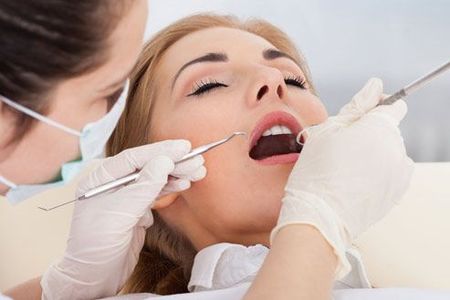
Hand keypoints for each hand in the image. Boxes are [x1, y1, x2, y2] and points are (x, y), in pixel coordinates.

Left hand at [41, 140, 205, 298]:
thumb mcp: (119, 214)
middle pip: (148, 166)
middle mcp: (114, 184)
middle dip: (173, 162)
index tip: (183, 147)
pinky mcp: (136, 211)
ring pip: (155, 178)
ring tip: (198, 170)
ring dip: (176, 174)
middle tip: (197, 159)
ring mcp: (126, 197)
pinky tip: (184, 184)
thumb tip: (164, 161)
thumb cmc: (96, 246)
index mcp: (101, 178)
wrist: (94, 277)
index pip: (135, 157)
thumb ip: (143, 187)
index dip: (161, 150)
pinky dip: (171, 188)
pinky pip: (156, 193)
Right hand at [271, 78, 413, 278]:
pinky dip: (378, 172)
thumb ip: (356, 105)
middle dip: (369, 132)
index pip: (394, 105)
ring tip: (345, 168)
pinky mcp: (397, 193)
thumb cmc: (316, 172)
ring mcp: (399, 173)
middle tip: (341, 148)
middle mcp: (396, 148)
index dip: (377, 106)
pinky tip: (355, 181)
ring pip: (389, 151)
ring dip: (374, 152)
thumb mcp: (327, 130)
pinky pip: (391, 172)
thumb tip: (375, 85)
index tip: (361, 116)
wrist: (317, 216)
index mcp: (379, 128)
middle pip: (389, 129)